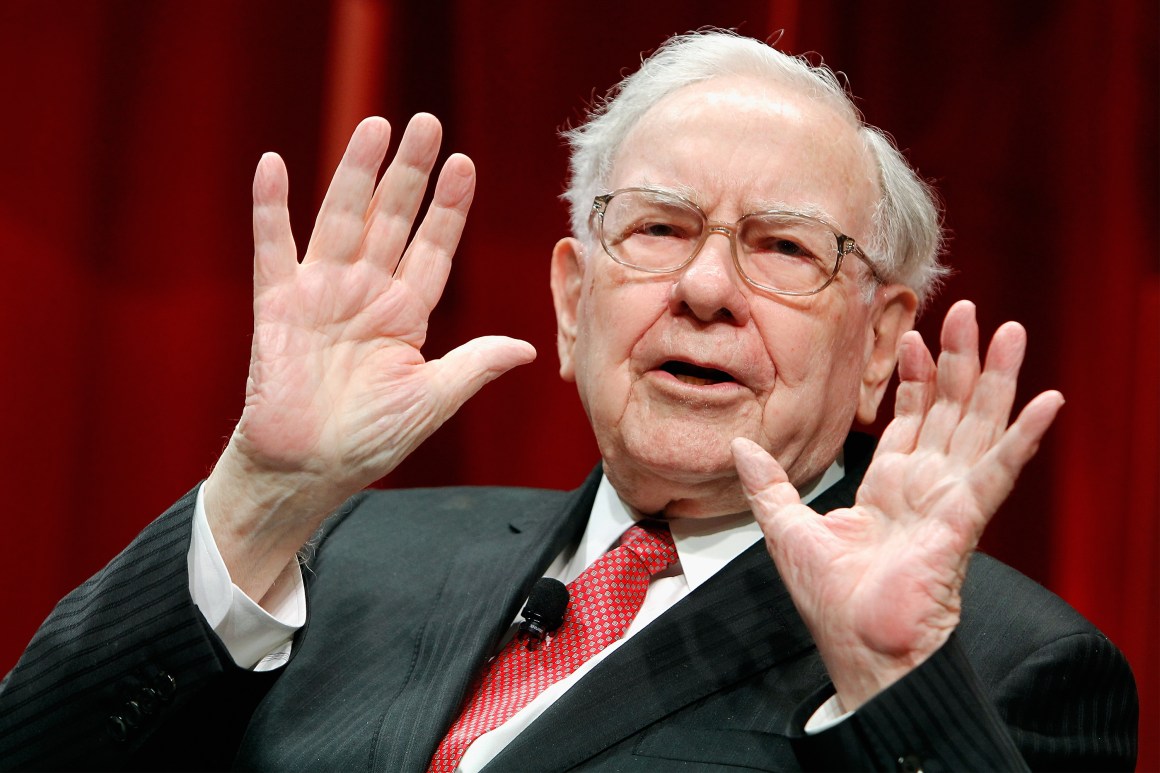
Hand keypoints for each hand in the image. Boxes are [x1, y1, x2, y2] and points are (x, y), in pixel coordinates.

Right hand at [204, 116, 534, 598]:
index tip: (466, 165)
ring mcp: (321, 293)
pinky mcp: (277, 306)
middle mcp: (366, 292)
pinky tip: (275, 166)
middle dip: (410, 173)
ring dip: (357, 173)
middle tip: (428, 123)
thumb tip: (528, 349)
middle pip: (392, 219)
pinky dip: (272, 209)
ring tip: (376, 127)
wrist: (308, 469)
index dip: (448, 208)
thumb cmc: (369, 439)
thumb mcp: (432, 400)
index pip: (433, 247)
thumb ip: (473, 366)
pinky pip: (273, 249)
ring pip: (342, 219)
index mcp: (406, 313)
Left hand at [732, 300, 1062, 709]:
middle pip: (951, 410)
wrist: (857, 647)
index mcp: (890, 488)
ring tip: (1008, 330)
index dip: (915, 378)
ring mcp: (950, 500)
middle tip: (970, 311)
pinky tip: (1045, 400)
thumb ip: (768, 483)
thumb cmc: (831, 600)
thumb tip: (740, 445)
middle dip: (960, 360)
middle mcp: (927, 487)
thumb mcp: (786, 528)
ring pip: (978, 426)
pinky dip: (1023, 436)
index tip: (913, 335)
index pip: (911, 420)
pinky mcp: (964, 518)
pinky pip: (999, 470)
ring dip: (995, 379)